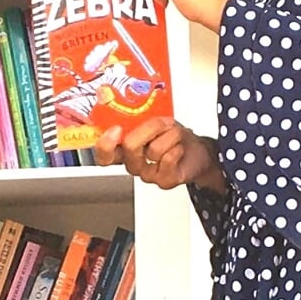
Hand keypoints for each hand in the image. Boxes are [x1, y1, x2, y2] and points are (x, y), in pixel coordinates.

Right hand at [93, 116, 226, 192]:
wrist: (197, 151)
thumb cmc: (173, 137)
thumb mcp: (156, 122)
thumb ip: (139, 122)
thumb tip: (130, 117)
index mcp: (124, 149)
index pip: (103, 155)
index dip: (104, 145)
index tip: (115, 130)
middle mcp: (133, 163)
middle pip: (129, 148)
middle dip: (150, 129)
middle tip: (161, 124)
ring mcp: (147, 175)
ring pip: (154, 150)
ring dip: (170, 136)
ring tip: (174, 138)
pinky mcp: (163, 181)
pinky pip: (168, 159)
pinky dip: (177, 147)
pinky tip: (178, 150)